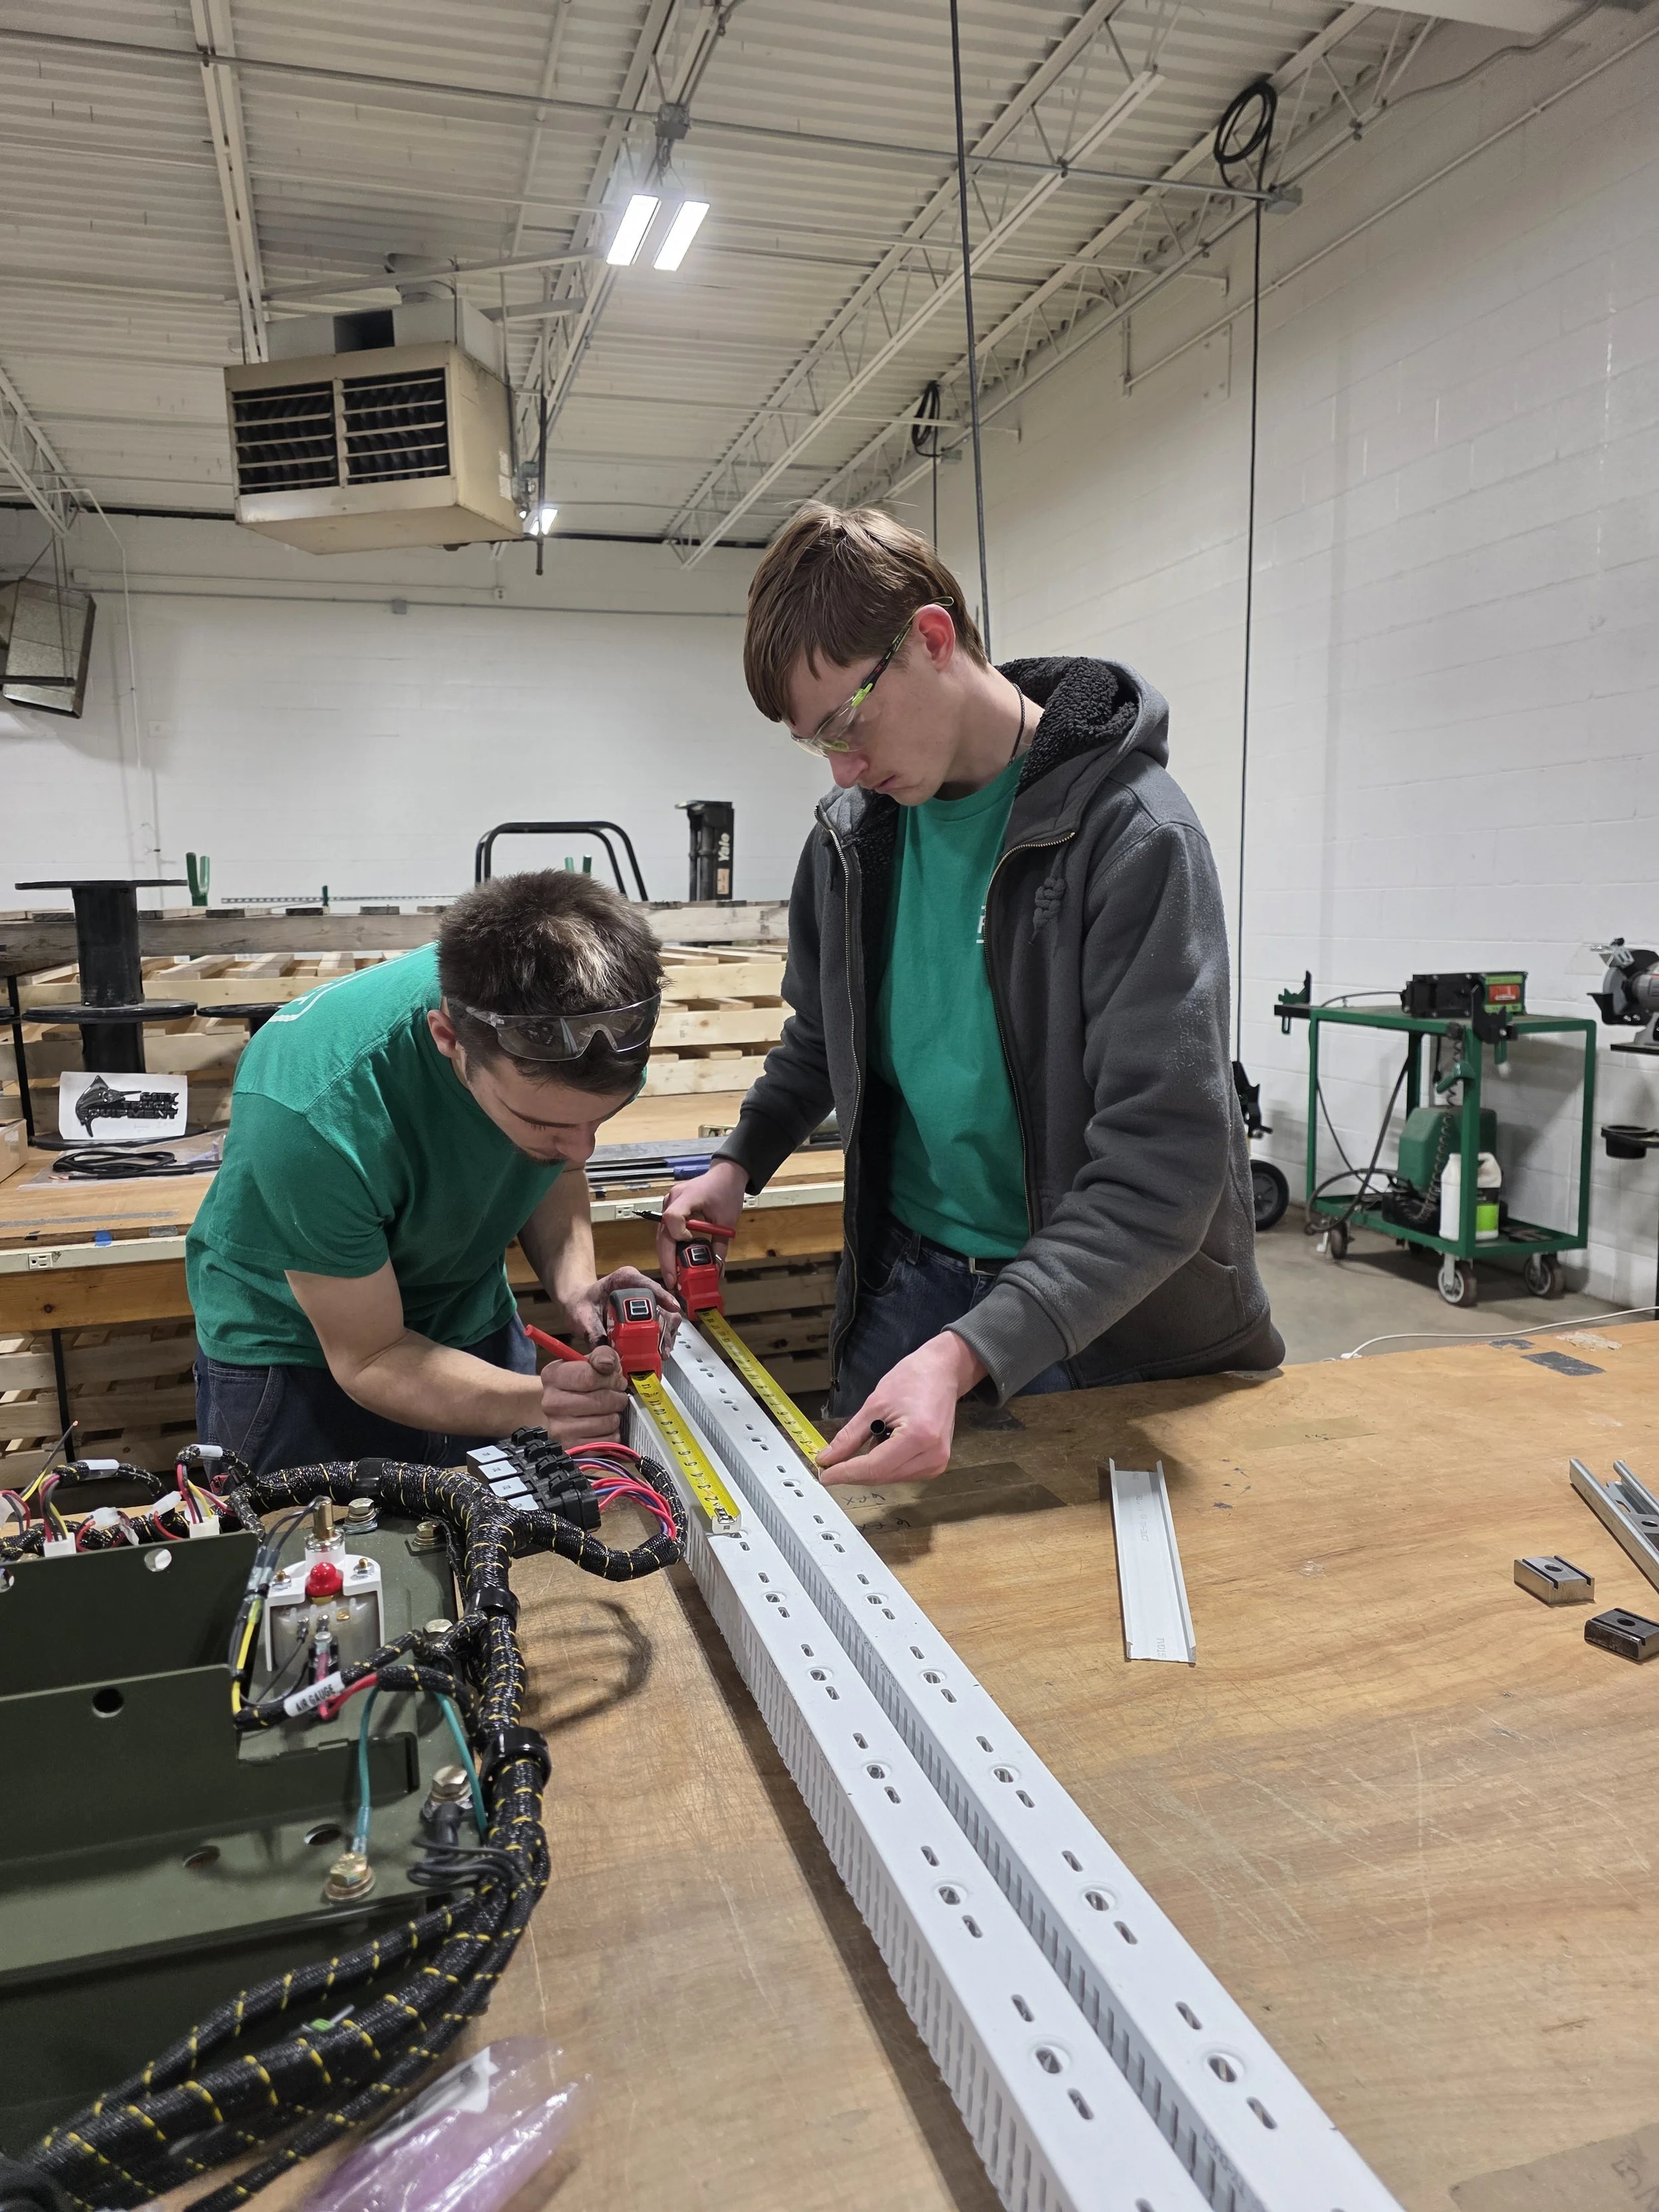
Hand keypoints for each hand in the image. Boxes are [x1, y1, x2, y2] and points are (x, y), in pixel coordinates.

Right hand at [539, 1342, 629, 1442]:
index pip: (589, 1376)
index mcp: (553, 1376)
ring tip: (611, 1411)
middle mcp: (550, 1403)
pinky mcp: (569, 1448)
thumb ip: (602, 1355)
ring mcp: (558, 1428)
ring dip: (615, 1416)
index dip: (611, 1378)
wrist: (558, 1410)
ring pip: (605, 1422)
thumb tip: (607, 1364)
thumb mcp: (588, 1362)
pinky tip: (606, 1427)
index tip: (617, 1379)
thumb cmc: (579, 1383)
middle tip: (618, 1396)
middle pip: (600, 1401)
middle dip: (617, 1398)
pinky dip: (613, 1434)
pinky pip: (606, 1442)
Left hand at [564, 1267, 683, 1351]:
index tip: (672, 1308)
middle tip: (662, 1345)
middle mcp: (640, 1289)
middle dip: (665, 1326)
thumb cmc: (581, 1305)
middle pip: (662, 1304)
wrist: (579, 1306)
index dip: (662, 1295)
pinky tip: (657, 1352)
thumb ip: (593, 1334)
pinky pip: (662, 1327)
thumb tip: (607, 1356)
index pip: (647, 1283)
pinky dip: (662, 1340)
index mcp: (624, 1279)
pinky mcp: (648, 1316)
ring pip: (666, 1316)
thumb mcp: (583, 1317)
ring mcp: (646, 1303)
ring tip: (661, 1352)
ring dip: (666, 1335)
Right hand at [658, 1158, 746, 1288]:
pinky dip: (670, 1247)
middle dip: (666, 1259)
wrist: (726, 1174)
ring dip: (666, 1256)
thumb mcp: (727, 1221)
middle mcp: (672, 1199)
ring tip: (672, 1276)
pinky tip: (674, 1262)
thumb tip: (716, 1270)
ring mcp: (669, 1203)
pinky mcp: (671, 1208)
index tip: (690, 1242)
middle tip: (672, 1281)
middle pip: (663, 1232)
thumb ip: (720, 1246)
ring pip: (662, 1234)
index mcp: (686, 1197)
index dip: (678, 1234)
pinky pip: (666, 1230)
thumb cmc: (727, 1192)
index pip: (672, 1217)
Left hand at [814, 1330, 988, 1485]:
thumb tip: (828, 1458)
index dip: (846, 1473)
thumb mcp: (874, 1405)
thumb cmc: (912, 1380)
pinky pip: (900, 1473)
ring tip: (873, 1435)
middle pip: (882, 1476)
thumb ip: (850, 1436)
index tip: (824, 1474)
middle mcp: (932, 1455)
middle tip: (830, 1464)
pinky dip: (884, 1464)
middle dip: (853, 1472)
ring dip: (870, 1467)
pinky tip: (885, 1442)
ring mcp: (937, 1463)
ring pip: (890, 1478)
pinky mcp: (936, 1464)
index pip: (875, 1467)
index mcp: (918, 1436)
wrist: (941, 1373)